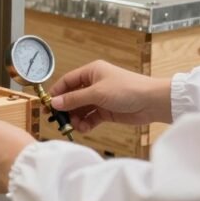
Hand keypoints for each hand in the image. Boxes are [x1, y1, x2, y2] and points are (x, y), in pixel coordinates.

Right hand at [49, 60, 172, 132]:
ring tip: (76, 126)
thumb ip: (74, 99)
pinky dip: (86, 123)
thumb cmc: (127, 89)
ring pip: (81, 109)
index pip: (67, 81)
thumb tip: (55, 103)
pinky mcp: (106, 111)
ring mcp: (100, 98)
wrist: (152, 102)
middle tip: (59, 120)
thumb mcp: (97, 93)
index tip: (47, 106)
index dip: (56, 93)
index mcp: (91, 72)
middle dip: (66, 109)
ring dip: (76, 118)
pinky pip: (90, 117)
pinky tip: (85, 128)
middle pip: (72, 97)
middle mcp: (94, 84)